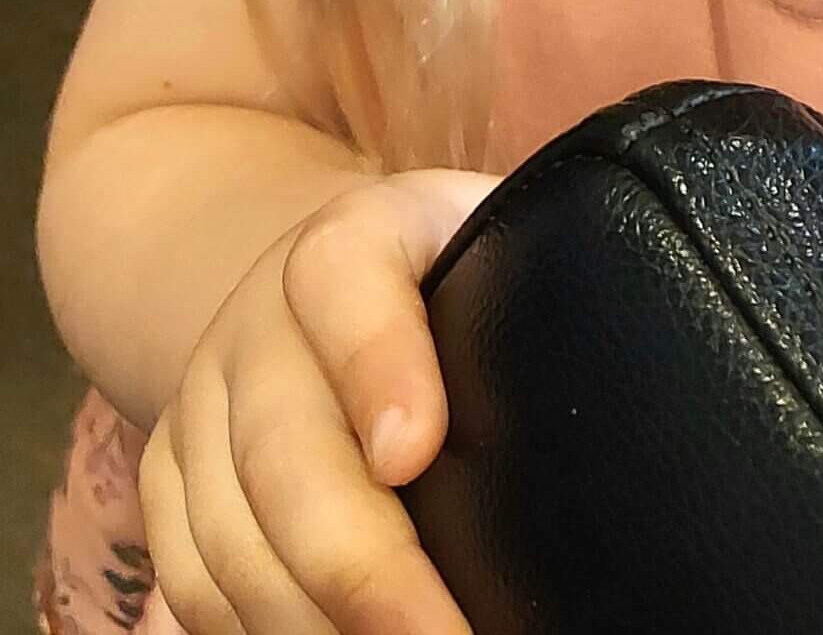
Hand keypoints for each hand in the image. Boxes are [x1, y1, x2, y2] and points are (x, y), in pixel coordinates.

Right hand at [138, 168, 496, 632]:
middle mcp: (256, 323)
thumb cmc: (444, 271)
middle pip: (282, 447)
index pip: (344, 279)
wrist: (303, 281)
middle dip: (358, 562)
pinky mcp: (170, 486)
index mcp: (350, 240)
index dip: (376, 365)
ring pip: (230, 537)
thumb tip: (642, 378)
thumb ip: (540, 279)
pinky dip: (253, 634)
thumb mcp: (488, 239)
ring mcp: (202, 408)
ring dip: (308, 622)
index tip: (417, 453)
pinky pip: (194, 583)